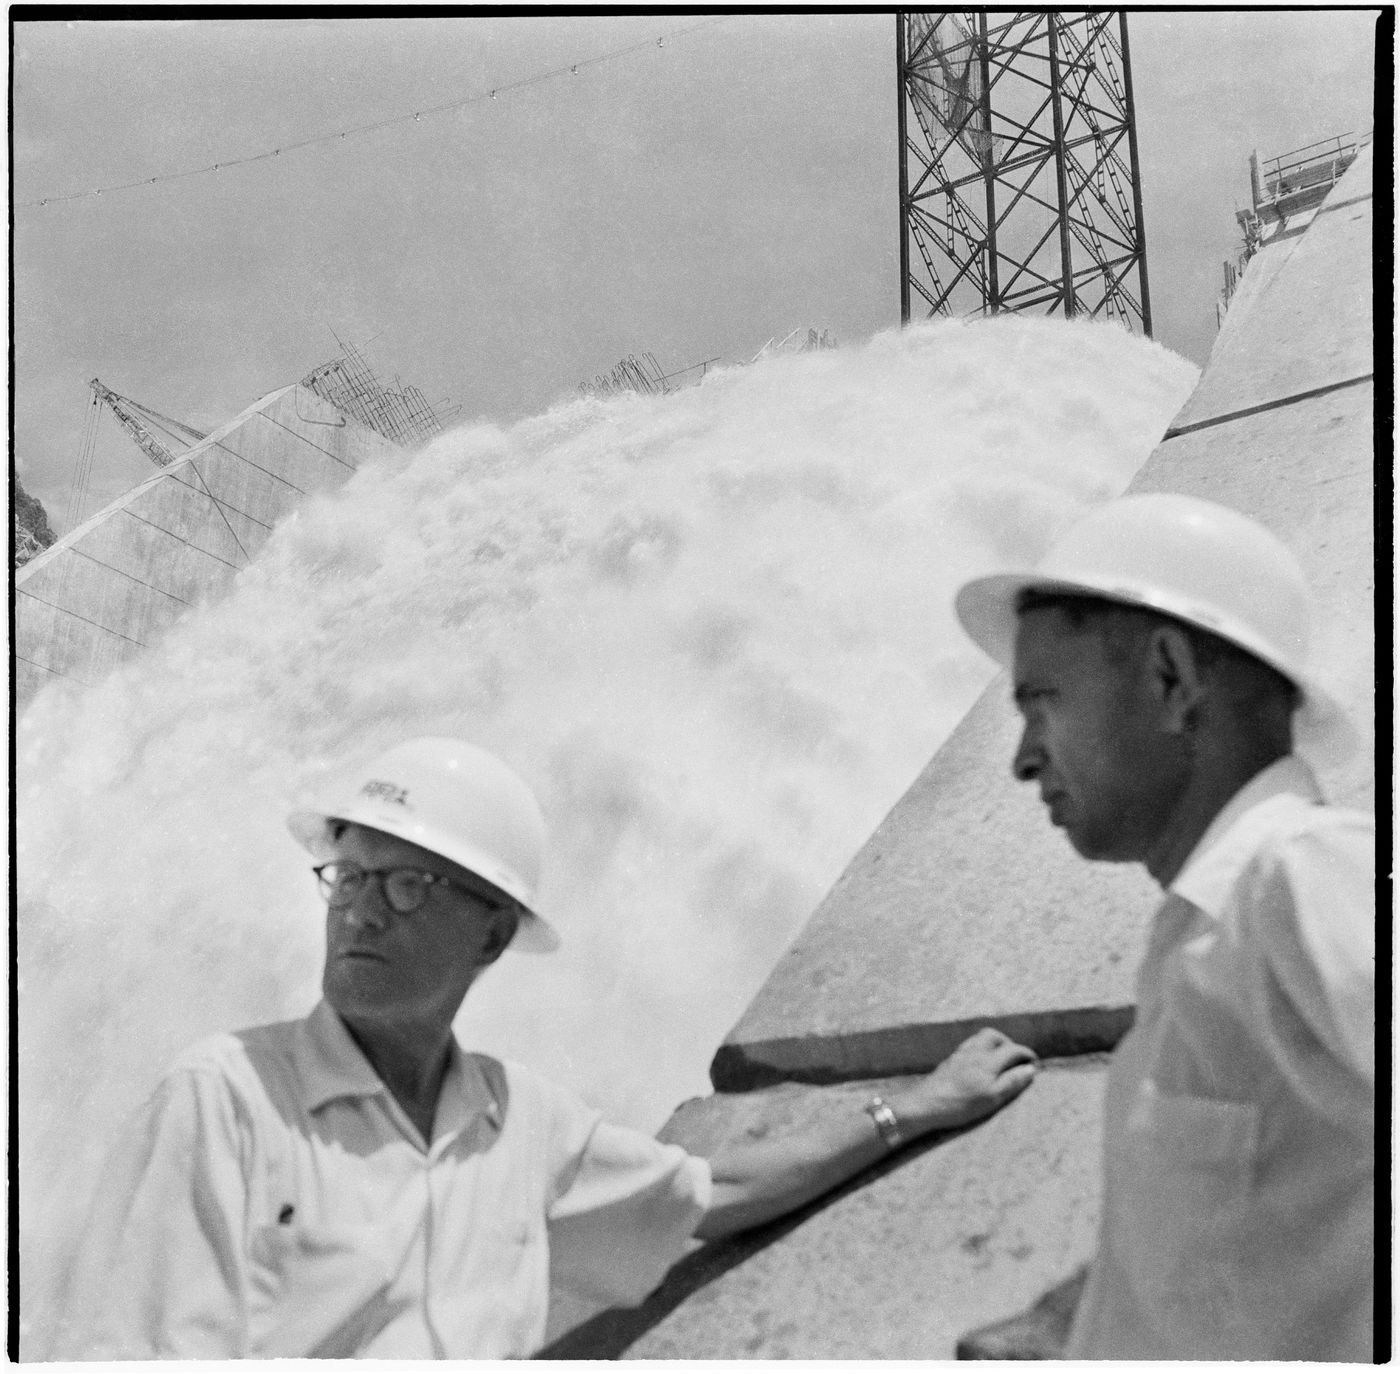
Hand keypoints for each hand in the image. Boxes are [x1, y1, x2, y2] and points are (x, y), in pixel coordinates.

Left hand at [890, 1027, 1037, 1134]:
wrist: (927, 1103)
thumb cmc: (962, 1104)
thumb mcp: (993, 1097)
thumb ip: (1012, 1081)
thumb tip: (1031, 1069)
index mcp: (988, 1060)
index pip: (1013, 1049)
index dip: (1027, 1054)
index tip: (1035, 1062)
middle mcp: (974, 1051)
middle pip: (993, 1035)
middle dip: (1008, 1042)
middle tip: (1016, 1058)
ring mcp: (960, 1054)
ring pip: (979, 1038)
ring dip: (993, 1044)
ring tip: (999, 1059)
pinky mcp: (950, 1060)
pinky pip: (969, 1045)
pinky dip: (980, 1048)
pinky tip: (979, 1063)